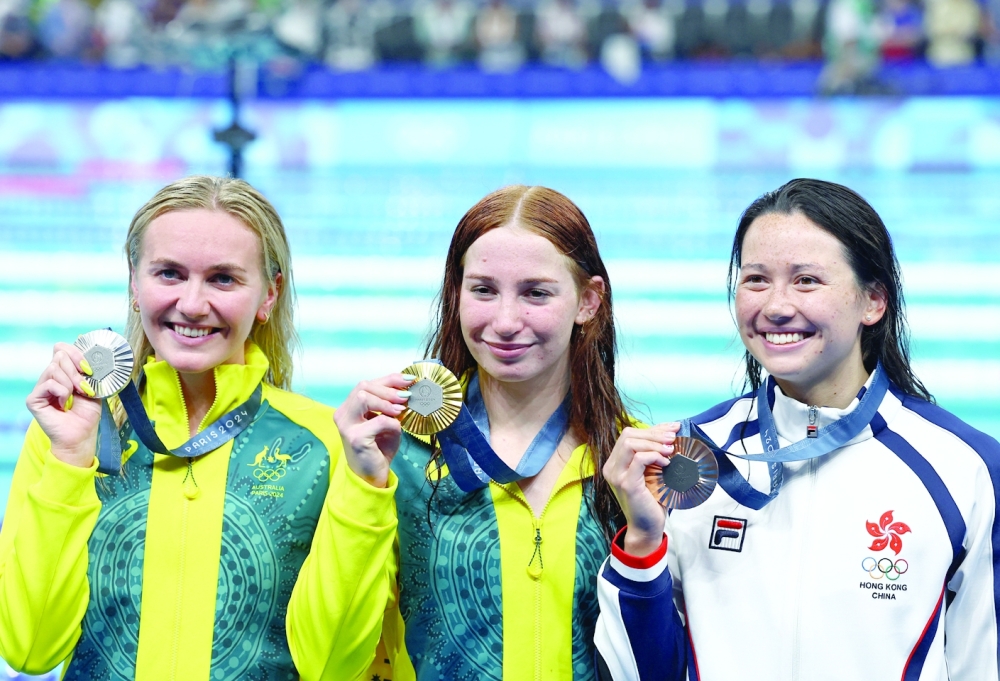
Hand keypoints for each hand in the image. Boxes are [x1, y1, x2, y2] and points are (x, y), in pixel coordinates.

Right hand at [25, 341, 102, 467]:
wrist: (81, 435)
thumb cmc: (87, 413)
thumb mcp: (92, 386)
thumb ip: (87, 369)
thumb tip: (85, 347)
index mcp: (62, 372)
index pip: (61, 349)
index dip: (76, 353)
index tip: (88, 368)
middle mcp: (49, 377)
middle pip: (59, 356)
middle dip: (77, 371)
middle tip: (84, 388)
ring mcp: (40, 388)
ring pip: (54, 368)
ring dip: (71, 383)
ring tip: (76, 396)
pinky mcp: (34, 399)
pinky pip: (49, 384)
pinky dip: (62, 392)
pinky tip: (63, 404)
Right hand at [333, 373, 414, 488]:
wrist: (372, 476)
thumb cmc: (379, 448)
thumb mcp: (386, 422)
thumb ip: (391, 405)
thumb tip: (407, 389)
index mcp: (349, 408)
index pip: (366, 384)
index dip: (389, 379)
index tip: (409, 380)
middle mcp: (343, 414)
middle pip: (363, 387)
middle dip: (389, 389)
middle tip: (406, 397)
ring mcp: (346, 426)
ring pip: (364, 398)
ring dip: (387, 401)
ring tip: (400, 409)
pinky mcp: (355, 438)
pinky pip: (378, 420)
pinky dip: (391, 422)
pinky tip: (396, 428)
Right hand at [602, 422, 680, 556]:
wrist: (647, 527)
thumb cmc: (652, 500)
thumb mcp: (653, 471)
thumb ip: (655, 453)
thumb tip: (670, 431)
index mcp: (615, 462)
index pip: (628, 435)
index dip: (651, 429)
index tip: (672, 429)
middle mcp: (611, 467)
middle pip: (628, 435)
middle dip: (653, 433)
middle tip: (673, 438)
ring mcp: (616, 475)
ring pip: (630, 444)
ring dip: (654, 443)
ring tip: (671, 450)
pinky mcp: (626, 483)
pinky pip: (639, 459)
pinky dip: (654, 456)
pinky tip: (666, 462)